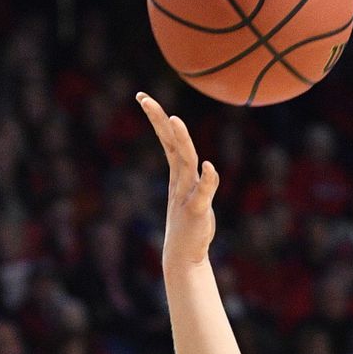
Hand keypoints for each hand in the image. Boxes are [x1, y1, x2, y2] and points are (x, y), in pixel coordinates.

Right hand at [138, 92, 218, 268]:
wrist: (185, 256)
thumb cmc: (191, 228)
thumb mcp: (198, 201)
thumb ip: (204, 184)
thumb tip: (209, 170)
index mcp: (179, 174)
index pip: (168, 140)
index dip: (157, 118)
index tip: (142, 97)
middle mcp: (182, 179)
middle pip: (172, 143)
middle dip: (159, 120)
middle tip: (145, 100)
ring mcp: (188, 193)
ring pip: (185, 161)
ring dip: (180, 140)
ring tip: (174, 120)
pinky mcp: (198, 210)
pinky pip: (203, 191)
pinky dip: (207, 180)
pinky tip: (210, 167)